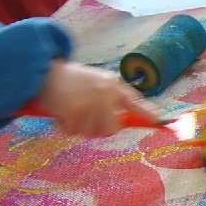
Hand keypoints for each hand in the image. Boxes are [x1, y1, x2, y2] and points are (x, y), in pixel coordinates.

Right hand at [36, 61, 159, 136]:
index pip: (135, 102)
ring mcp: (90, 102)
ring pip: (91, 133)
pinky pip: (72, 132)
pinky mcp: (74, 111)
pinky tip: (61, 111)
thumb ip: (111, 100)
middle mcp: (105, 93)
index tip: (161, 121)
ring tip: (71, 110)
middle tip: (85, 116)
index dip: (148, 113)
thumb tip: (122, 122)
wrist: (44, 73)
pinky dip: (64, 126)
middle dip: (97, 128)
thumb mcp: (96, 83)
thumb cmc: (71, 80)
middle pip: (111, 129)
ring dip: (78, 127)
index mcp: (113, 85)